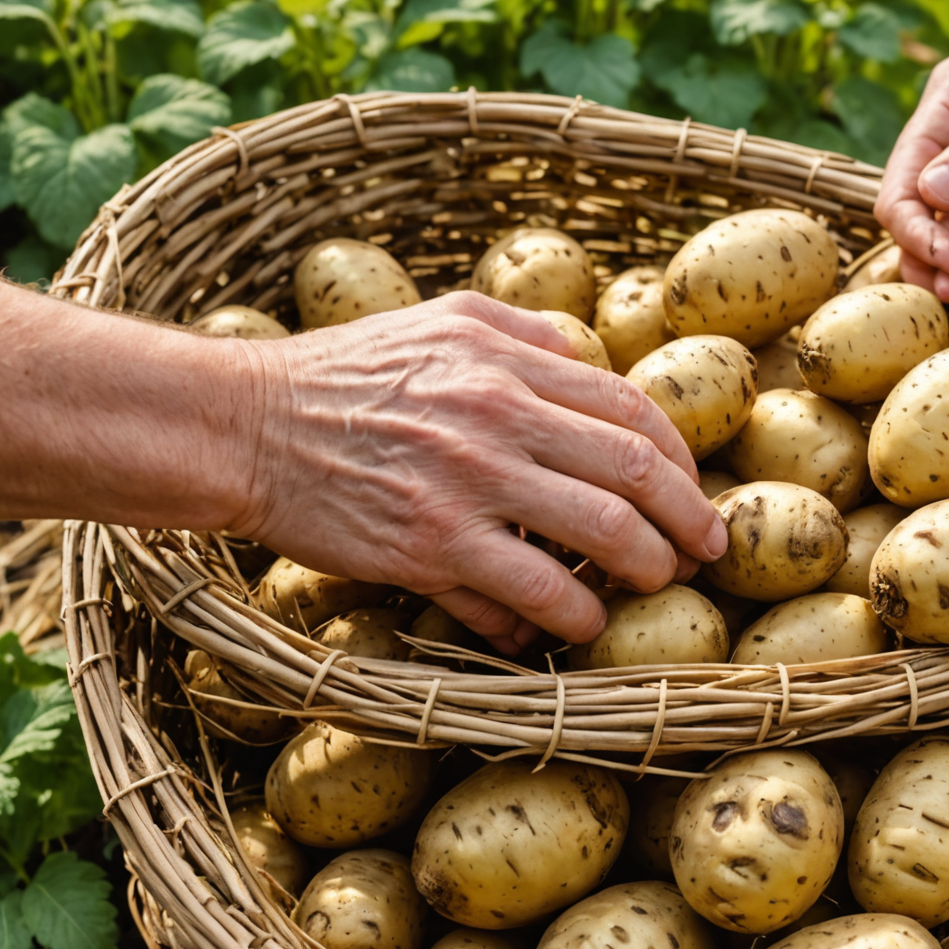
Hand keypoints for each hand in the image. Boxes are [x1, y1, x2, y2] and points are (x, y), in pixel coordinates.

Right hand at [232, 292, 726, 651]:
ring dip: (644, 571)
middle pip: (635, 473)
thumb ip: (522, 336)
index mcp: (504, 360)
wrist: (245, 426)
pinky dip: (570, 617)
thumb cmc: (342, 376)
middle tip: (703, 555)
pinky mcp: (430, 546)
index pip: (630, 411)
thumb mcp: (438, 321)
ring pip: (601, 535)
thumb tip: (591, 361)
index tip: (696, 497)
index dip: (681, 462)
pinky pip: (532, 593)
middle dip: (687, 522)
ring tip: (649, 588)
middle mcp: (497, 416)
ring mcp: (467, 484)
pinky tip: (576, 627)